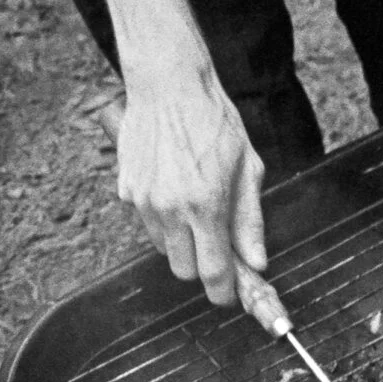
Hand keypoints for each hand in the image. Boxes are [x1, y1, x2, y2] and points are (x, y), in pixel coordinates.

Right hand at [114, 64, 273, 322]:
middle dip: (201, 265)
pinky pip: (146, 221)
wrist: (167, 85)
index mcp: (205, 205)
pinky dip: (160, 217)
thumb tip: (257, 260)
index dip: (223, 292)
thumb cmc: (213, 120)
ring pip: (163, 247)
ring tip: (193, 204)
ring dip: (180, 240)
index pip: (212, 272)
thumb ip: (250, 220)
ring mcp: (142, 201)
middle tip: (216, 244)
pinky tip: (172, 186)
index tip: (230, 296)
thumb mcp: (247, 167)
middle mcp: (169, 209)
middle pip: (183, 269)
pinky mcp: (126, 190)